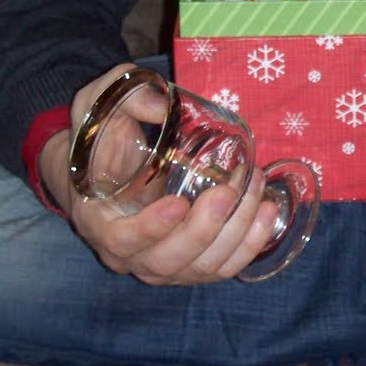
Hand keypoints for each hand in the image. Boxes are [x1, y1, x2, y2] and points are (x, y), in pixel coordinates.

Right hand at [38, 63, 281, 284]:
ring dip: (235, 231)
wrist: (106, 165)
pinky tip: (268, 212)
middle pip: (166, 262)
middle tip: (230, 188)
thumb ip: (126, 97)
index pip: (120, 241)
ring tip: (254, 185)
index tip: (177, 202)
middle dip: (205, 228)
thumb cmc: (102, 133)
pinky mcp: (188, 259)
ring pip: (198, 268)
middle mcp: (127, 252)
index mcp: (97, 219)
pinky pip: (219, 267)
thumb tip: (162, 105)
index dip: (149, 229)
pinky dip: (248, 245)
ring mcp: (159, 261)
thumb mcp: (100, 104)